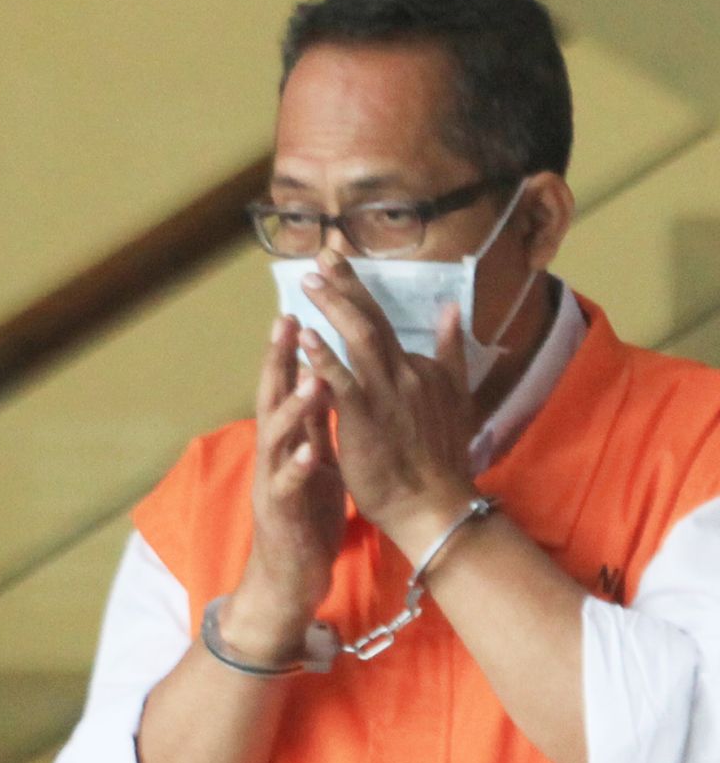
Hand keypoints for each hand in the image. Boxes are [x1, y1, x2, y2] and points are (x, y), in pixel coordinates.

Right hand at [225, 315, 345, 659]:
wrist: (289, 579)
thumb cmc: (305, 520)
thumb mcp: (315, 463)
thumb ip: (315, 426)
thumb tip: (324, 381)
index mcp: (288, 441)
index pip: (286, 384)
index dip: (291, 348)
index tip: (300, 307)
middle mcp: (274, 455)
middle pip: (271, 397)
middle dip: (278, 360)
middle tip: (287, 321)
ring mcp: (274, 482)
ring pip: (276, 436)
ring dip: (292, 405)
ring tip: (310, 377)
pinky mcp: (282, 513)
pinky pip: (289, 486)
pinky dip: (298, 466)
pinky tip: (311, 450)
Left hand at [298, 250, 475, 555]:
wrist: (436, 506)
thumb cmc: (440, 461)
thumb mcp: (456, 400)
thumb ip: (450, 354)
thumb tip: (453, 309)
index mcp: (420, 370)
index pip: (385, 323)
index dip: (359, 292)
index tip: (339, 265)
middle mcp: (406, 374)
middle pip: (373, 320)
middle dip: (346, 285)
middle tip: (321, 256)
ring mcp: (387, 396)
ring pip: (361, 340)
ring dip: (335, 308)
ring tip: (310, 283)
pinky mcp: (367, 420)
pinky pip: (343, 382)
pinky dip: (324, 358)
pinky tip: (306, 337)